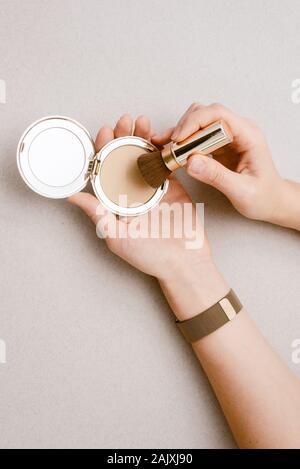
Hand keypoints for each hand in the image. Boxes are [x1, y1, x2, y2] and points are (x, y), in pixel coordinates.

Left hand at [69, 114, 227, 319]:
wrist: (185, 263)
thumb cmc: (150, 256)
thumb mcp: (117, 237)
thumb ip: (97, 215)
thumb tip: (72, 196)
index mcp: (115, 201)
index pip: (104, 169)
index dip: (102, 148)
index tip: (104, 131)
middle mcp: (131, 191)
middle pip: (124, 157)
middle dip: (123, 136)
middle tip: (125, 121)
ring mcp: (153, 187)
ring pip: (144, 156)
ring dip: (142, 137)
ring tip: (142, 122)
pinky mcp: (172, 186)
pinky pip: (166, 163)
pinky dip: (164, 148)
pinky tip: (161, 135)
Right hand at [163, 103, 284, 222]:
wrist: (272, 202)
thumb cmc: (264, 197)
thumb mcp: (241, 191)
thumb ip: (216, 176)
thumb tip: (190, 161)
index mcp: (249, 135)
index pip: (218, 114)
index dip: (194, 123)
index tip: (178, 139)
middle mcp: (238, 131)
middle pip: (205, 113)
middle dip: (185, 127)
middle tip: (171, 148)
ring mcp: (228, 137)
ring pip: (199, 122)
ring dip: (182, 132)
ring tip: (169, 149)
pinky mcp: (219, 145)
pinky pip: (198, 136)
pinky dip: (184, 142)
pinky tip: (173, 151)